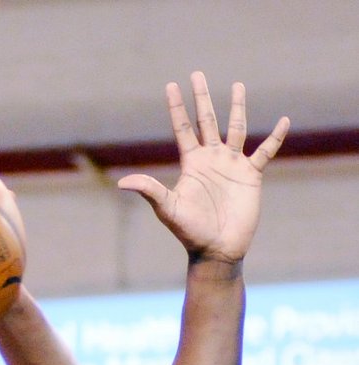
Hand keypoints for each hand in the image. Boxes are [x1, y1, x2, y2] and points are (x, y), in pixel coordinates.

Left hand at [118, 71, 289, 261]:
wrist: (217, 249)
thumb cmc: (190, 232)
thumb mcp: (168, 209)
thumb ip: (150, 190)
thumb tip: (122, 183)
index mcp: (192, 163)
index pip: (182, 128)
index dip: (177, 107)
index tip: (171, 85)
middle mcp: (211, 159)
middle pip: (207, 120)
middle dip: (202, 98)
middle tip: (197, 73)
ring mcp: (231, 165)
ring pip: (236, 128)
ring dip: (237, 107)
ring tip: (238, 85)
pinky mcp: (251, 176)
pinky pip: (265, 151)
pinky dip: (276, 137)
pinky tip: (284, 121)